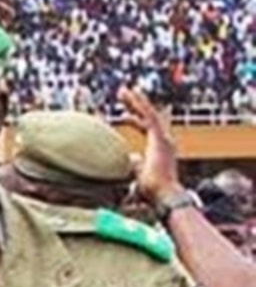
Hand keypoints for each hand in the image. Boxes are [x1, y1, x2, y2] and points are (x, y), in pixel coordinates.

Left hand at [118, 88, 181, 204]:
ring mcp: (162, 138)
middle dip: (135, 105)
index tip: (123, 116)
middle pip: (148, 116)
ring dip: (135, 101)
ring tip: (123, 91)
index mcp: (158, 147)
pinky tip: (130, 97)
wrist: (163, 195)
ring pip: (148, 113)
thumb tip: (125, 160)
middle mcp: (163, 140)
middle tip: (123, 95)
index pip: (146, 128)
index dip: (135, 120)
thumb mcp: (136, 174)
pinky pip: (148, 116)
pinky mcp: (159, 138)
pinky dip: (139, 106)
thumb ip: (132, 165)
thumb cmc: (151, 190)